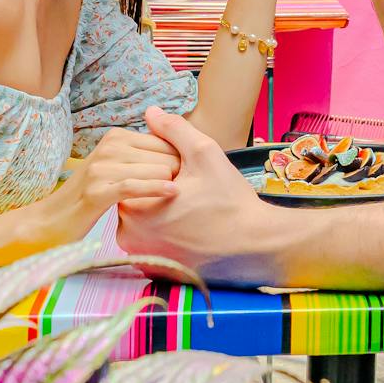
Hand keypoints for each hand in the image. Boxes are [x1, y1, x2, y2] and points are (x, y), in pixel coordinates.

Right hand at [17, 127, 179, 247]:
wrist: (52, 220)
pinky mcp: (98, 190)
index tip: (190, 178)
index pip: (166, 141)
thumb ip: (142, 156)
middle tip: (186, 191)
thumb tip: (176, 145)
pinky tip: (171, 194)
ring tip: (178, 200)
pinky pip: (136, 186)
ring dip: (169, 184)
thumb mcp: (116, 169)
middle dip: (178, 173)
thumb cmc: (91, 196)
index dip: (180, 161)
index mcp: (117, 137)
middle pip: (165, 155)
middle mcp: (110, 146)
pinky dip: (156, 189)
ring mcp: (102, 167)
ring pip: (156, 169)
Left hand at [116, 107, 284, 284]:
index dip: (159, 171)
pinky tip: (192, 230)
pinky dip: (166, 235)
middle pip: (135, 201)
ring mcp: (141, 257)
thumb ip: (173, 130)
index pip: (132, 176)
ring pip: (143, 223)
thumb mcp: (204, 154)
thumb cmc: (229, 200)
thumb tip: (151, 112)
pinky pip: (152, 244)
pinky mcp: (155, 271)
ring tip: (192, 212)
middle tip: (192, 196)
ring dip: (160, 214)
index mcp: (133, 206)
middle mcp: (128, 236)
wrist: (255, 244)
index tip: (186, 178)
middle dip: (157, 194)